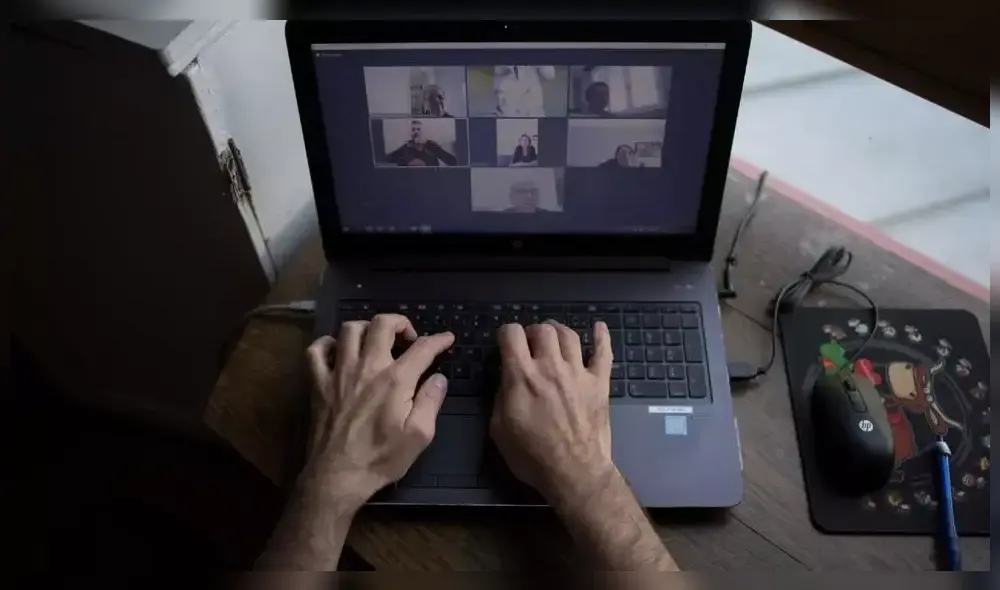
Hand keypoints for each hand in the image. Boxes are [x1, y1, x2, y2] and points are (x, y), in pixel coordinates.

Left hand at [303, 314, 454, 503]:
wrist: (337, 476)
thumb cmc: (381, 458)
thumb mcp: (419, 436)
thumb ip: (431, 401)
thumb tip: (439, 378)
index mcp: (395, 380)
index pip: (422, 348)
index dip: (438, 340)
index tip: (447, 339)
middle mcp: (367, 367)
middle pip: (382, 324)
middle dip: (400, 323)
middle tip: (408, 338)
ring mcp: (338, 372)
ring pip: (349, 329)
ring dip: (366, 328)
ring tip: (376, 341)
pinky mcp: (318, 383)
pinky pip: (316, 350)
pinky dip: (327, 344)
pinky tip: (338, 351)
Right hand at [490, 321, 614, 501]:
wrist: (574, 473)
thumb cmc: (532, 456)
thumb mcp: (499, 428)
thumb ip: (501, 397)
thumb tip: (508, 379)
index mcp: (522, 376)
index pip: (512, 334)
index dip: (506, 334)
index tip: (505, 342)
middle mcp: (551, 367)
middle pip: (542, 330)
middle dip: (532, 332)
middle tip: (530, 344)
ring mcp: (578, 373)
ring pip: (569, 335)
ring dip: (557, 330)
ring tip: (552, 335)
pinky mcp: (599, 383)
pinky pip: (603, 353)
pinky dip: (602, 337)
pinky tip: (598, 327)